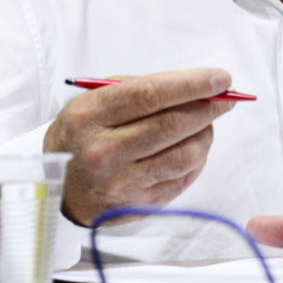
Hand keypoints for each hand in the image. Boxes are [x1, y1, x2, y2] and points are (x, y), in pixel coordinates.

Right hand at [44, 68, 237, 225]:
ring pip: (184, 155)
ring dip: (206, 134)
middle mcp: (103, 152)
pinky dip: (197, 159)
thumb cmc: (82, 136)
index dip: (190, 84)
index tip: (220, 78)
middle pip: (171, 125)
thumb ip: (138, 89)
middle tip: (225, 98)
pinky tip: (195, 146)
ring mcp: (121, 183)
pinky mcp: (138, 205)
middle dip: (208, 108)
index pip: (149, 95)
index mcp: (89, 117)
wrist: (57, 189)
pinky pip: (183, 178)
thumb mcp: (92, 103)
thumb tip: (195, 84)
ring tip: (207, 122)